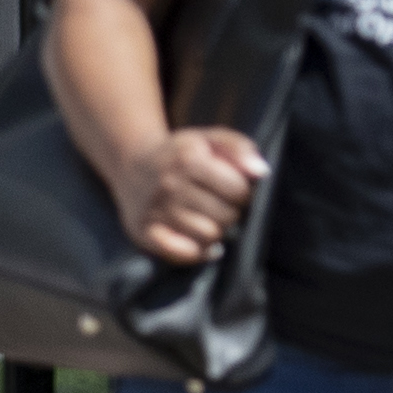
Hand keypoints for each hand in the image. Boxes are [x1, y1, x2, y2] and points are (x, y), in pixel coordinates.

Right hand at [111, 125, 261, 267]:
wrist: (131, 163)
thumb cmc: (180, 153)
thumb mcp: (209, 138)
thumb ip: (239, 148)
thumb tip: (261, 172)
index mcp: (187, 158)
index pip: (238, 190)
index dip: (243, 191)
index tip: (234, 188)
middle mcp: (169, 185)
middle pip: (226, 216)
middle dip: (231, 212)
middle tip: (221, 204)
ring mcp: (155, 210)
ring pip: (208, 236)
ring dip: (216, 231)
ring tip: (210, 219)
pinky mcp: (144, 232)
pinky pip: (182, 254)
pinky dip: (198, 252)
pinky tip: (203, 243)